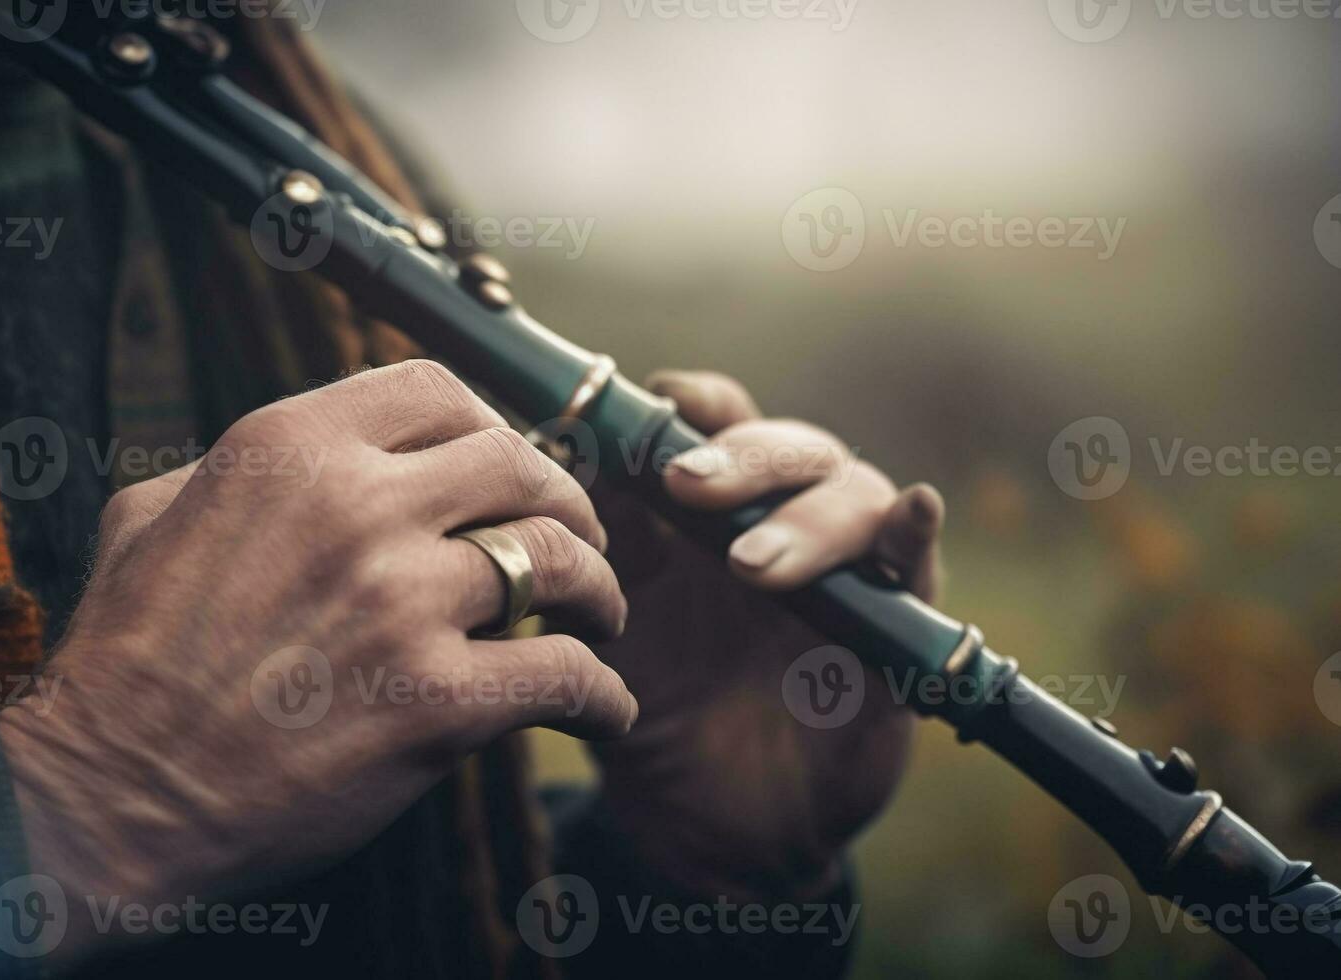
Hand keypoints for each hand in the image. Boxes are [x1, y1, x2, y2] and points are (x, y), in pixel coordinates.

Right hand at [0, 361, 635, 935]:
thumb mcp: (149, 517)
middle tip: (577, 537)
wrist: (108, 797)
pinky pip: (566, 675)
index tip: (507, 468)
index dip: (490, 425)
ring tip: (600, 614)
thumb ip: (236, 468)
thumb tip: (313, 460)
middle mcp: (356, 506)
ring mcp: (402, 601)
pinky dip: (600, 694)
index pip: (435, 391)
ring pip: (559, 560)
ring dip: (597, 587)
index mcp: (289, 448)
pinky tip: (604, 707)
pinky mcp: (437, 702)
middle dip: (564, 498)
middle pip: (519, 464)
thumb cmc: (120, 661)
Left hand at [590, 369, 943, 900]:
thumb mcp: (606, 629)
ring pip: (853, 496)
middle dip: (741, 460)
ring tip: (750, 568)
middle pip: (786, 448)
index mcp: (713, 509)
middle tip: (687, 488)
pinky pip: (920, 566)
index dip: (693, 401)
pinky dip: (918, 531)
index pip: (715, 420)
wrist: (705, 826)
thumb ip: (594, 550)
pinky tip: (915, 508)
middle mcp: (785, 521)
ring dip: (805, 520)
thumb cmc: (654, 708)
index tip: (655, 399)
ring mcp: (846, 571)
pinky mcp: (898, 632)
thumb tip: (556, 457)